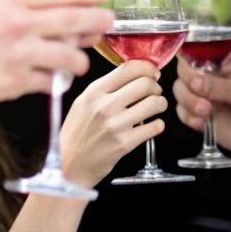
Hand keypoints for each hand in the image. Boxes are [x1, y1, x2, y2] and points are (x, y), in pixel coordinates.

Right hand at [0, 0, 108, 110]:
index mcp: (9, 0)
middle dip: (97, 22)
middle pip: (73, 20)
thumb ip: (13, 4)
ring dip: (79, 59)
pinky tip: (51, 81)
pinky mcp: (15, 82)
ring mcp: (19, 54)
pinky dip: (52, 82)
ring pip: (68, 56)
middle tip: (107, 23)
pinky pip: (48, 82)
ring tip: (79, 62)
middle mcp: (19, 24)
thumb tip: (45, 9)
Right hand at [58, 60, 165, 186]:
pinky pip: (155, 127)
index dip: (147, 67)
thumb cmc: (77, 133)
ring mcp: (115, 125)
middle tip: (154, 92)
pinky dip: (158, 125)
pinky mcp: (125, 144)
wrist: (70, 164)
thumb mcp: (83, 102)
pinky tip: (151, 126)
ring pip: (155, 103)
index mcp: (94, 92)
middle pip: (145, 83)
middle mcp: (104, 106)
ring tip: (155, 108)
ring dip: (160, 104)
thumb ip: (105, 87)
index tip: (152, 72)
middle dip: (156, 86)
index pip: (128, 68)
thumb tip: (134, 75)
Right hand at [172, 53, 230, 157]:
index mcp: (226, 63)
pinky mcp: (202, 117)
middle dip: (188, 86)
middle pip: (184, 72)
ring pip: (180, 92)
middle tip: (203, 101)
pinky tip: (202, 124)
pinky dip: (188, 118)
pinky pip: (183, 113)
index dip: (189, 61)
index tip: (193, 76)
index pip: (198, 52)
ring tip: (205, 113)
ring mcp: (205, 97)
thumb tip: (195, 81)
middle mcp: (212, 77)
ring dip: (187, 103)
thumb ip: (223, 88)